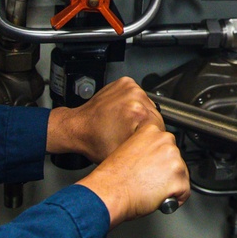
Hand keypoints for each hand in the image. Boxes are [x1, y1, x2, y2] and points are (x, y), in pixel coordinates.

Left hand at [47, 77, 163, 162]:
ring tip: (126, 122)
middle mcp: (135, 96)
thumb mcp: (123, 155)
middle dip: (146, 125)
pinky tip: (123, 112)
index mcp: (137, 113)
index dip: (152, 136)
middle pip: (154, 113)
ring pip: (147, 104)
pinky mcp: (125, 82)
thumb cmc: (94, 141)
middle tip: (132, 133)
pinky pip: (138, 95)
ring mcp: (130, 87)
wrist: (77, 127)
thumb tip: (156, 154)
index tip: (143, 140)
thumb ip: (144, 152)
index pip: (159, 125)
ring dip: (141, 113)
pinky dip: (133, 103)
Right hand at [78, 124, 190, 228]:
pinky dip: (175, 199)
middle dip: (167, 172)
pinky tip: (158, 198)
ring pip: (182, 175)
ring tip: (152, 189)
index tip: (154, 167)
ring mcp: (174, 160)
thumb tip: (152, 157)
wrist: (109, 192)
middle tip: (150, 180)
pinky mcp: (179, 179)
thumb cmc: (113, 176)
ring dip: (171, 184)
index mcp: (152, 131)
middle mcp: (166, 142)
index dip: (160, 159)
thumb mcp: (128, 149)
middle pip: (176, 159)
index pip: (166, 145)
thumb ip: (145, 148)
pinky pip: (184, 192)